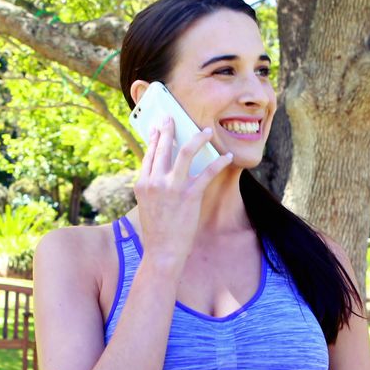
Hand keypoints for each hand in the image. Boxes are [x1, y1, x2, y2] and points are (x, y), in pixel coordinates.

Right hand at [134, 115, 234, 264]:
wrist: (162, 251)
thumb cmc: (156, 232)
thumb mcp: (147, 206)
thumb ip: (151, 188)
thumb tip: (160, 173)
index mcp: (142, 184)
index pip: (149, 154)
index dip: (154, 139)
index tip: (158, 128)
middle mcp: (155, 182)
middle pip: (164, 147)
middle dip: (169, 129)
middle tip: (174, 117)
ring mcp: (172, 187)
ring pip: (185, 152)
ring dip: (198, 138)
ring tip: (207, 131)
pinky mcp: (189, 195)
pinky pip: (207, 172)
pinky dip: (219, 162)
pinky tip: (226, 156)